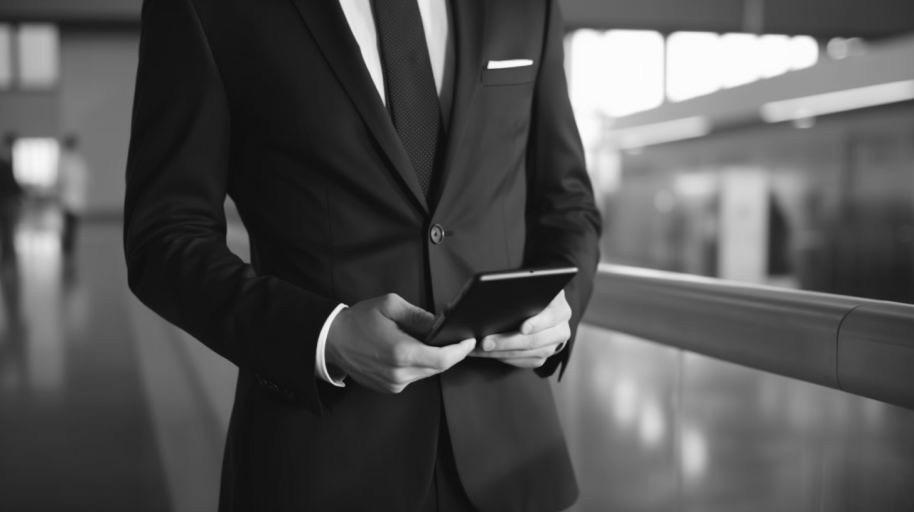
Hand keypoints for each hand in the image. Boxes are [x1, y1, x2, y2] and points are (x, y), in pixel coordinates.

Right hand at [325, 294, 475, 393]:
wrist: (331, 340)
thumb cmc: (359, 320)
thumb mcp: (390, 306)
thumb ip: (419, 316)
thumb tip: (441, 323)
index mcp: (401, 352)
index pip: (443, 359)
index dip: (460, 351)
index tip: (470, 341)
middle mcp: (399, 373)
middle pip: (438, 367)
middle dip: (450, 353)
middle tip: (455, 338)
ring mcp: (394, 384)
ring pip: (427, 373)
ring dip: (434, 359)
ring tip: (432, 342)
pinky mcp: (389, 388)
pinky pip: (414, 377)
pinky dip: (419, 365)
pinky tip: (413, 351)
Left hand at [470, 290, 570, 368]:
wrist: (539, 303)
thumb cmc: (530, 292)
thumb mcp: (530, 286)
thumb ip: (521, 290)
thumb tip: (498, 296)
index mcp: (560, 308)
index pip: (551, 316)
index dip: (537, 323)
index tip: (523, 328)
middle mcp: (561, 328)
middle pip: (536, 340)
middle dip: (508, 342)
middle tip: (486, 342)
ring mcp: (555, 344)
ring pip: (531, 354)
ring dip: (503, 353)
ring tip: (481, 350)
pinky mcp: (546, 355)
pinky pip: (528, 362)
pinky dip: (508, 359)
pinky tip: (491, 354)